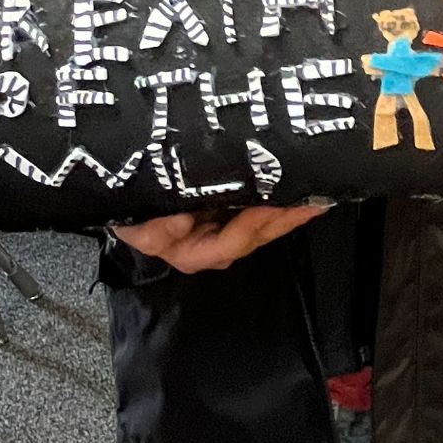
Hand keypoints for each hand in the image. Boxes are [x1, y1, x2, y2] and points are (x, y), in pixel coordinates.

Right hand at [112, 203, 329, 274]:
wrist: (126, 203)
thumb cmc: (131, 217)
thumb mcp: (135, 227)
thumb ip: (155, 231)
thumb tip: (182, 223)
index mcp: (194, 253)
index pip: (230, 243)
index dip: (253, 225)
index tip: (274, 205)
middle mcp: (215, 247)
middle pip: (256, 236)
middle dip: (284, 220)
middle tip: (314, 201)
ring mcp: (225, 231)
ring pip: (262, 226)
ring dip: (288, 212)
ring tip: (316, 194)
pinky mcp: (230, 215)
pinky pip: (258, 211)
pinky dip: (278, 202)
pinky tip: (298, 189)